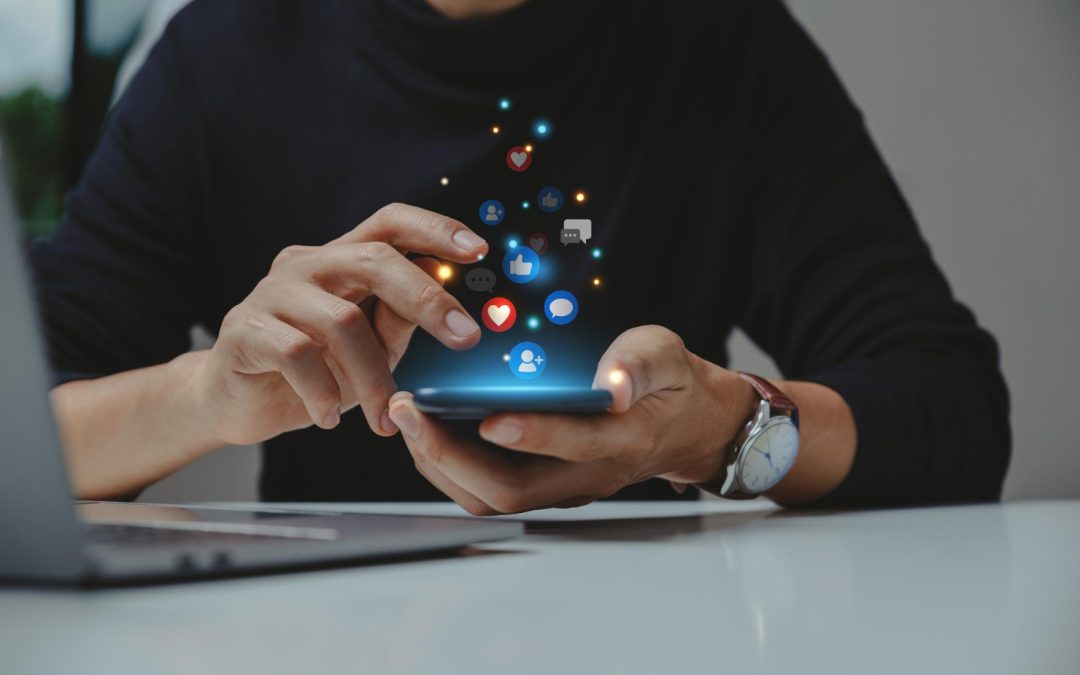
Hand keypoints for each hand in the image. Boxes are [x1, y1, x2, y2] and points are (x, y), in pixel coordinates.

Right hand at [195, 203, 487, 446]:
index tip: (479, 249)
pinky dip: (322, 392)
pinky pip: (297, 354)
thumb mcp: (370, 350)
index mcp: (342, 260)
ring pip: (342, 321)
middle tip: (466, 338)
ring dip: (373, 377)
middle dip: (427, 299)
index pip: (390, 223)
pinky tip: (329, 418)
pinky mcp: (244, 329)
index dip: (435, 228)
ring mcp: (271, 293)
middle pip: (374, 260)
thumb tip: (444, 297)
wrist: (237, 402)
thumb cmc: (313, 371)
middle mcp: (307, 264)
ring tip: (383, 419)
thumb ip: (398, 321)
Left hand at [388, 325, 758, 514]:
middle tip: (409, 411)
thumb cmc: (669, 385)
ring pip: (490, 497)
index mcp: (623, 441)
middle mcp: (586, 475)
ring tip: (406, 418)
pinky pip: (486, 489)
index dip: (532, 435)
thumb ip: (640, 363)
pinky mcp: (543, 484)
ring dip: (439, 463)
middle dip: (450, 455)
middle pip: (511, 490)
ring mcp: (561, 486)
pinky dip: (448, 464)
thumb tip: (614, 383)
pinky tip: (426, 429)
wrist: (684, 426)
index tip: (486, 415)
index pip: (574, 446)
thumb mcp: (666, 356)